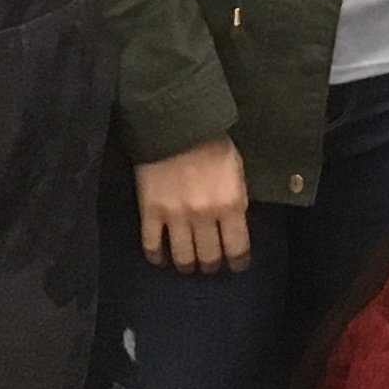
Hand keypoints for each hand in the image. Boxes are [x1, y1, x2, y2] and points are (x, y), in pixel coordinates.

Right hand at [135, 137, 251, 273]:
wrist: (175, 123)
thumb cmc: (211, 143)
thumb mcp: (236, 171)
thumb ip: (236, 200)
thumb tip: (234, 224)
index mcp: (230, 204)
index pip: (238, 248)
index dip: (238, 262)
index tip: (237, 265)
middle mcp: (204, 216)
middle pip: (209, 257)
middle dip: (212, 265)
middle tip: (211, 264)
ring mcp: (175, 216)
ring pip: (182, 257)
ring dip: (187, 265)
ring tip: (188, 264)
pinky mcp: (150, 211)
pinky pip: (152, 245)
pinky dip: (156, 256)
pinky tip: (161, 258)